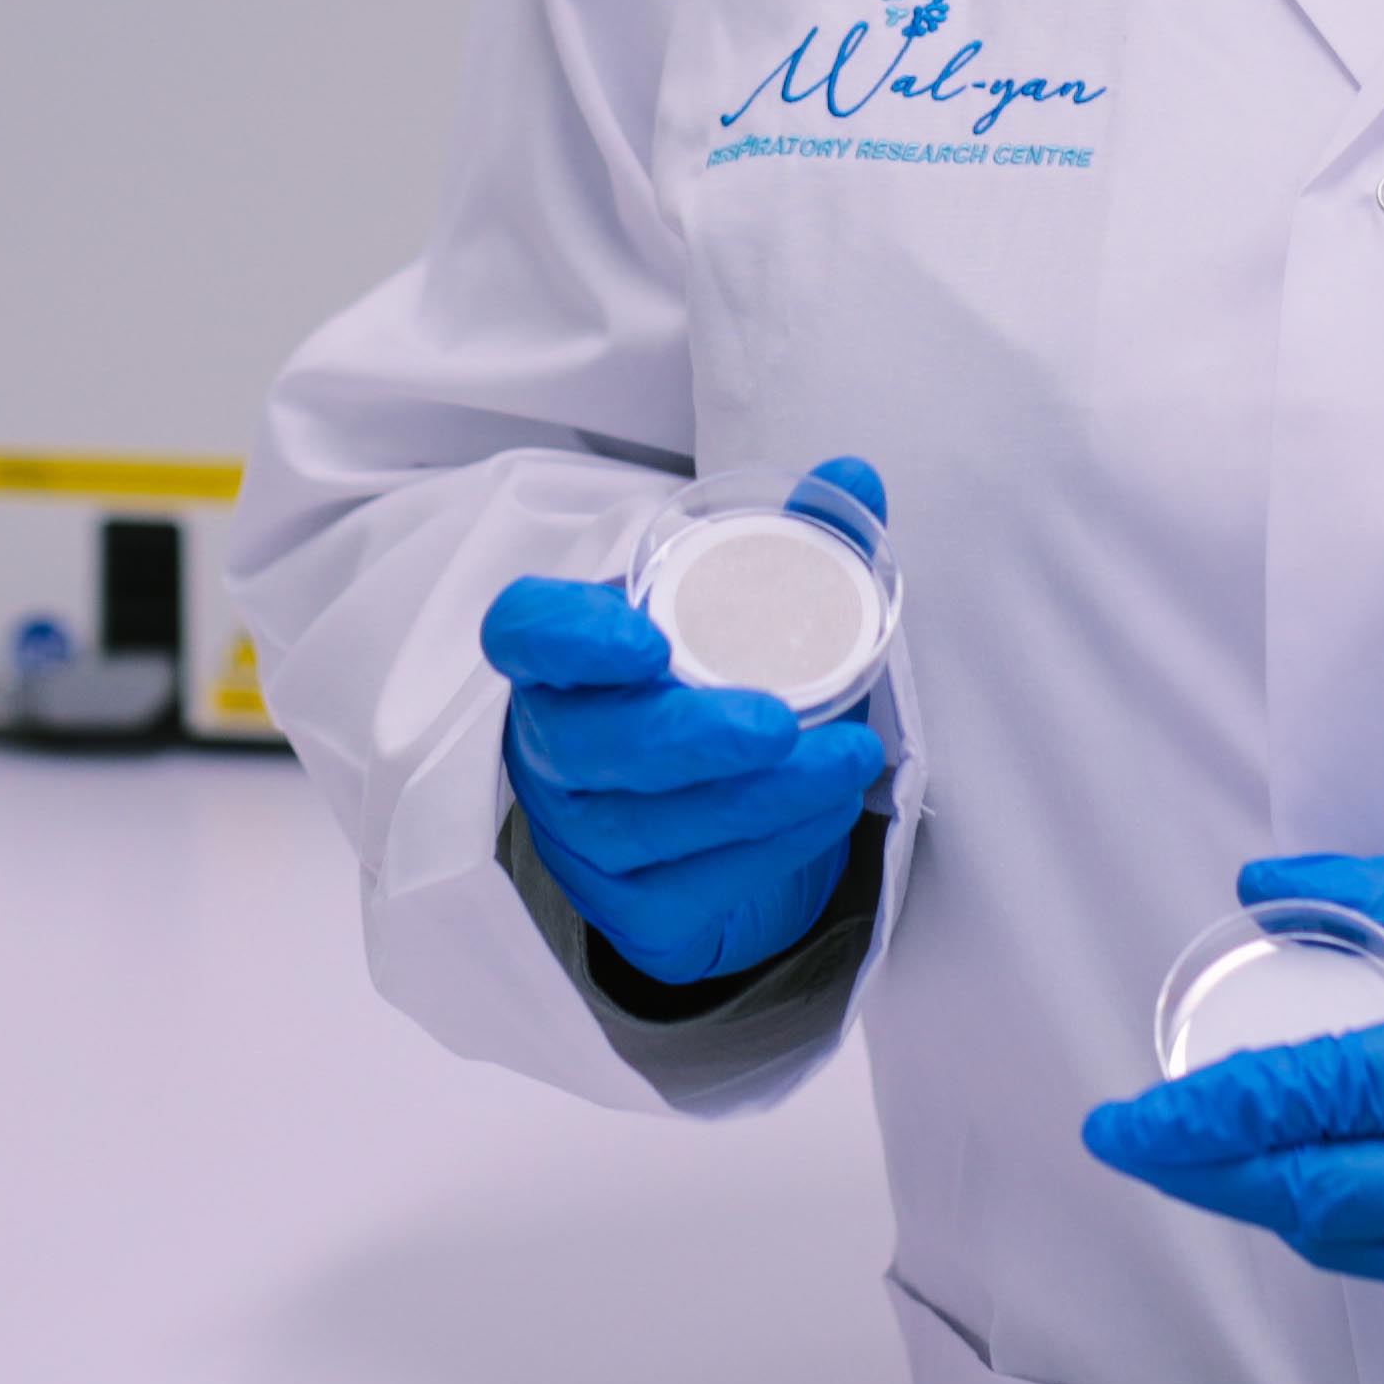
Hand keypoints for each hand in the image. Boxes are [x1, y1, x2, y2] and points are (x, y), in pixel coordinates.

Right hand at [484, 459, 891, 990]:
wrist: (697, 815)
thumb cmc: (703, 688)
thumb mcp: (737, 613)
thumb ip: (794, 539)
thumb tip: (857, 476)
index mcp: (561, 659)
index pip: (526, 634)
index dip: (569, 638)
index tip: (643, 636)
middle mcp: (555, 748)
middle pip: (594, 747)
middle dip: (687, 738)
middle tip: (777, 722)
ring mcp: (584, 838)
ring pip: (653, 827)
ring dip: (759, 800)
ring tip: (847, 761)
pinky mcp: (634, 907)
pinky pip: (697, 886)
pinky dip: (770, 849)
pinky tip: (825, 811)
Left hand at [1079, 853, 1383, 1331]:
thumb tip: (1259, 880)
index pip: (1311, 1098)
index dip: (1200, 1113)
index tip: (1120, 1118)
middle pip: (1303, 1190)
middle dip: (1202, 1169)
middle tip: (1132, 1143)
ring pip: (1339, 1239)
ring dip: (1258, 1200)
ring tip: (1199, 1158)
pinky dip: (1332, 1226)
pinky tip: (1300, 1187)